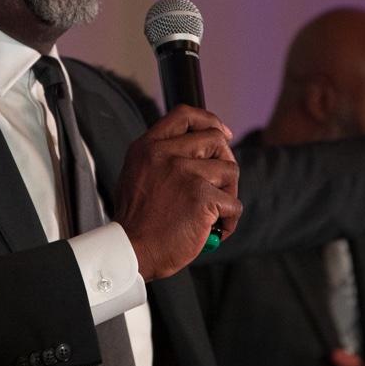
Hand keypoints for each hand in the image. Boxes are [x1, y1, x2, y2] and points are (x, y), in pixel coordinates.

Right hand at [116, 105, 241, 280]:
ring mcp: (186, 174)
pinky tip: (214, 230)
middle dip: (225, 161)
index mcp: (148, 147)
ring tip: (214, 212)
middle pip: (216, 139)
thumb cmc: (136, 220)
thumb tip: (195, 147)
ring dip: (228, 193)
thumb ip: (161, 156)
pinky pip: (233, 203)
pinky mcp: (202, 197)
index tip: (223, 134)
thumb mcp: (137, 174)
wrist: (130, 250)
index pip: (185, 115)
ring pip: (230, 170)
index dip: (209, 121)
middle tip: (222, 183)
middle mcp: (166, 154)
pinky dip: (229, 221)